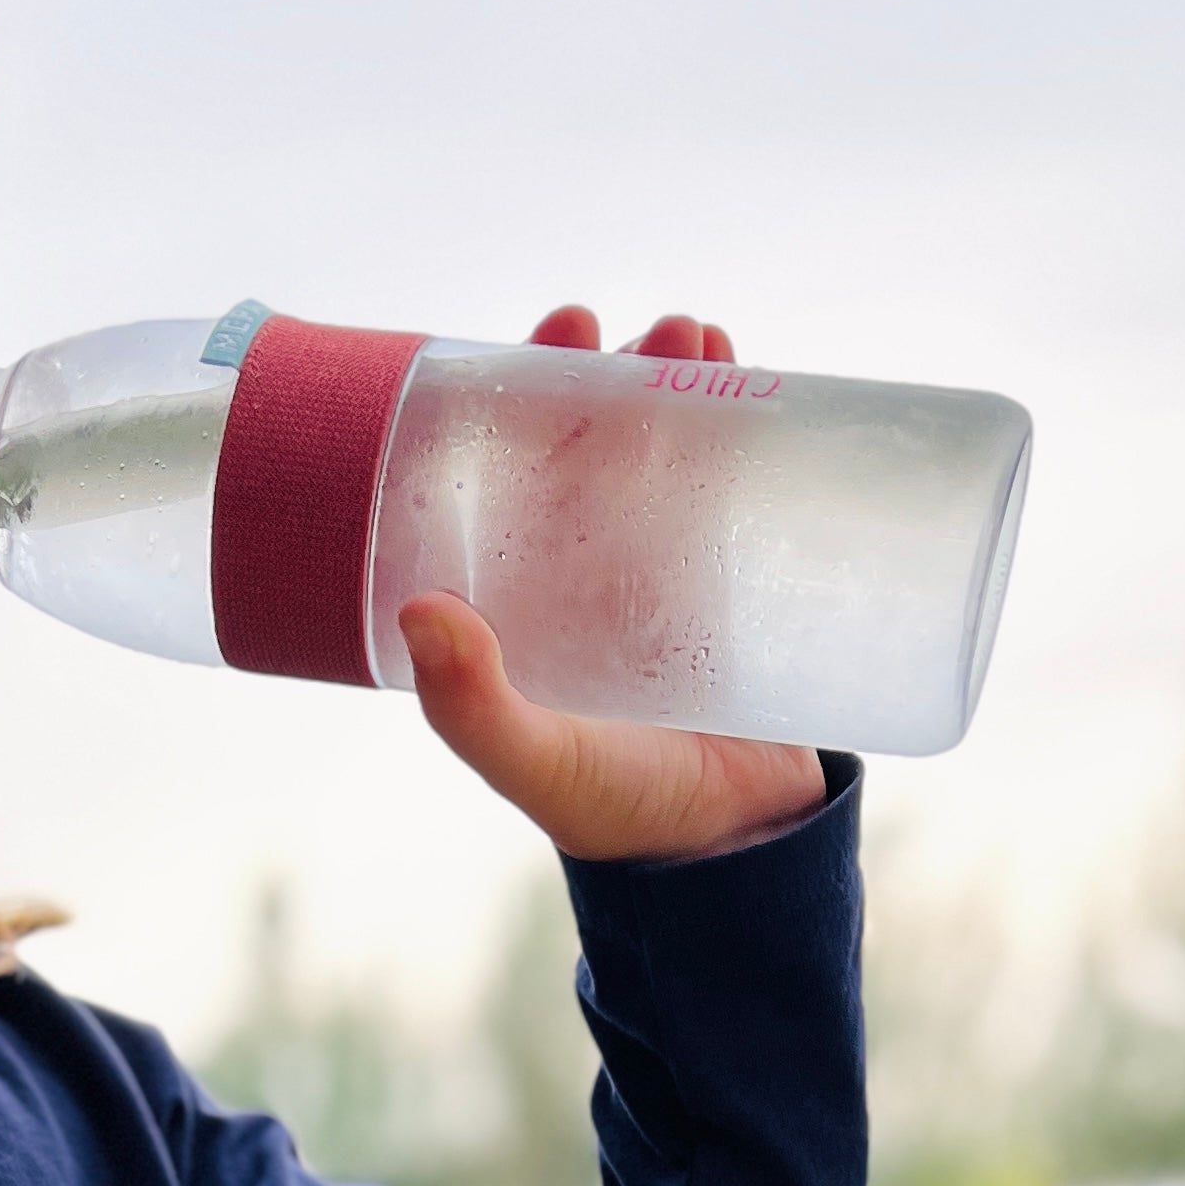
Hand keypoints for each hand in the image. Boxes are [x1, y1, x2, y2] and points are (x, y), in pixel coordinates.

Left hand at [403, 306, 829, 866]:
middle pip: (597, 439)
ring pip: (671, 448)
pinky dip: (754, 430)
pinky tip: (763, 382)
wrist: (731, 856)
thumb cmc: (615, 812)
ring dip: (687, 380)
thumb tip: (422, 611)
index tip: (556, 335)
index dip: (529, 394)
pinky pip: (741, 488)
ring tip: (702, 338)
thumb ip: (472, 707)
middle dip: (618, 371)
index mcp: (525, 595)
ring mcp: (666, 571)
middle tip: (642, 330)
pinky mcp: (736, 585)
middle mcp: (588, 570)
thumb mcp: (534, 760)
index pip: (517, 469)